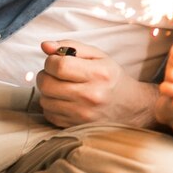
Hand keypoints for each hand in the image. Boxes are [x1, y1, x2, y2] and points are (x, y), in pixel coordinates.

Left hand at [36, 41, 155, 127]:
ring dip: (48, 91)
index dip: (51, 61)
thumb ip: (71, 46)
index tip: (56, 61)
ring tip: (61, 87)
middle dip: (45, 75)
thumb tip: (45, 45)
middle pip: (47, 84)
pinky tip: (63, 100)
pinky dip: (51, 105)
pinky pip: (48, 114)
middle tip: (55, 73)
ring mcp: (82, 114)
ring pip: (45, 100)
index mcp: (98, 74)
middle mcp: (91, 96)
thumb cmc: (110, 77)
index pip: (60, 66)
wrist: (128, 106)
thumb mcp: (97, 56)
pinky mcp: (75, 126)